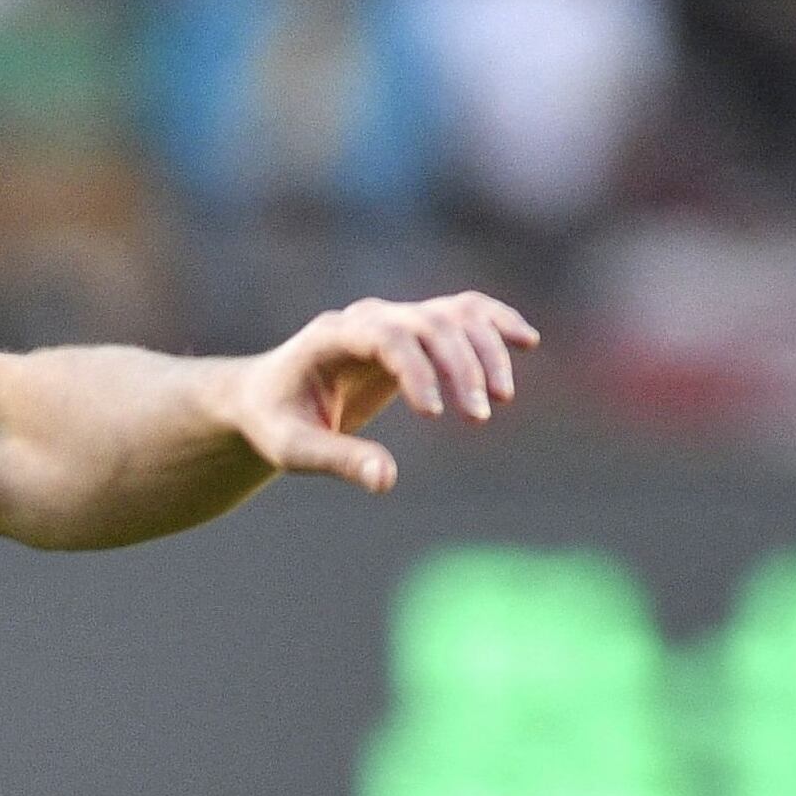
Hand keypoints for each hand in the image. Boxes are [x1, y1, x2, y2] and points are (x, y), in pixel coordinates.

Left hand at [218, 292, 538, 492]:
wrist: (267, 395)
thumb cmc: (275, 422)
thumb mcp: (292, 448)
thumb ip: (337, 460)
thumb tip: (386, 481)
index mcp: (329, 337)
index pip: (386, 338)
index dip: (416, 370)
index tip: (433, 414)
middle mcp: (366, 318)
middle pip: (430, 324)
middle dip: (460, 368)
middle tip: (478, 419)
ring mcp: (394, 318)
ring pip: (455, 316)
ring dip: (486, 352)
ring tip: (500, 402)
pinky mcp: (414, 329)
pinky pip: (464, 313)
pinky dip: (496, 323)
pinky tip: (528, 341)